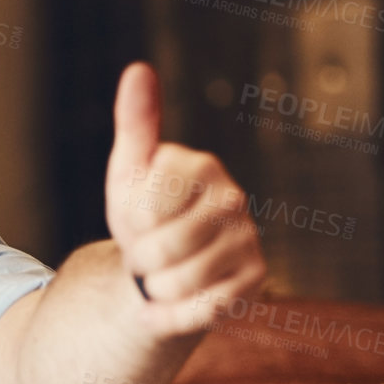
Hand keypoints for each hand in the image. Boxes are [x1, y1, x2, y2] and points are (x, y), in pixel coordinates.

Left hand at [104, 61, 265, 337]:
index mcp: (201, 167)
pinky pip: (201, 310)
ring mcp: (248, 241)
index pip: (146, 208)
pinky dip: (172, 314)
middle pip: (162, 249)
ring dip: (154, 288)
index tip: (137, 215)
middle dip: (139, 259)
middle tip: (145, 251)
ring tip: (159, 273)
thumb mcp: (130, 172)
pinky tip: (170, 301)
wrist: (159, 266)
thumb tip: (138, 69)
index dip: (128, 221)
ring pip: (179, 283)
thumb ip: (135, 124)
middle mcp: (233, 200)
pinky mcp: (254, 281)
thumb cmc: (142, 215)